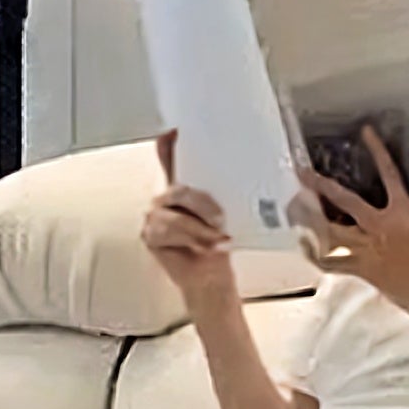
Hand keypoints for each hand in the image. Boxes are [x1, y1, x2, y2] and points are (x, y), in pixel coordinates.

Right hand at [143, 131, 239, 316]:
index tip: (176, 129)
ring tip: (218, 240)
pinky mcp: (151, 233)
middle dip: (203, 203)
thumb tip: (257, 170)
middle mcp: (167, 195)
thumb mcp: (229, 214)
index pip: (170, 155)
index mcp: (185, 185)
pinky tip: (206, 248)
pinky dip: (191, 237)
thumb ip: (229, 193)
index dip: (169, 141)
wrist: (212, 279)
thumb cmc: (220, 244)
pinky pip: (168, 228)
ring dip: (199, 227)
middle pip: (179, 187)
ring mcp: (155, 214)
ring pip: (174, 211)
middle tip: (221, 219)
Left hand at [299, 127, 408, 334]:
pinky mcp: (362, 269)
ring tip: (293, 206)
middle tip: (302, 173)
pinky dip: (315, 254)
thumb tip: (405, 207)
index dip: (378, 152)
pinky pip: (332, 262)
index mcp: (403, 214)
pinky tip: (304, 244)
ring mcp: (368, 249)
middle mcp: (380, 228)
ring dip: (310, 218)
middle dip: (321, 186)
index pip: (390, 175)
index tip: (366, 133)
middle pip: (345, 201)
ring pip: (331, 230)